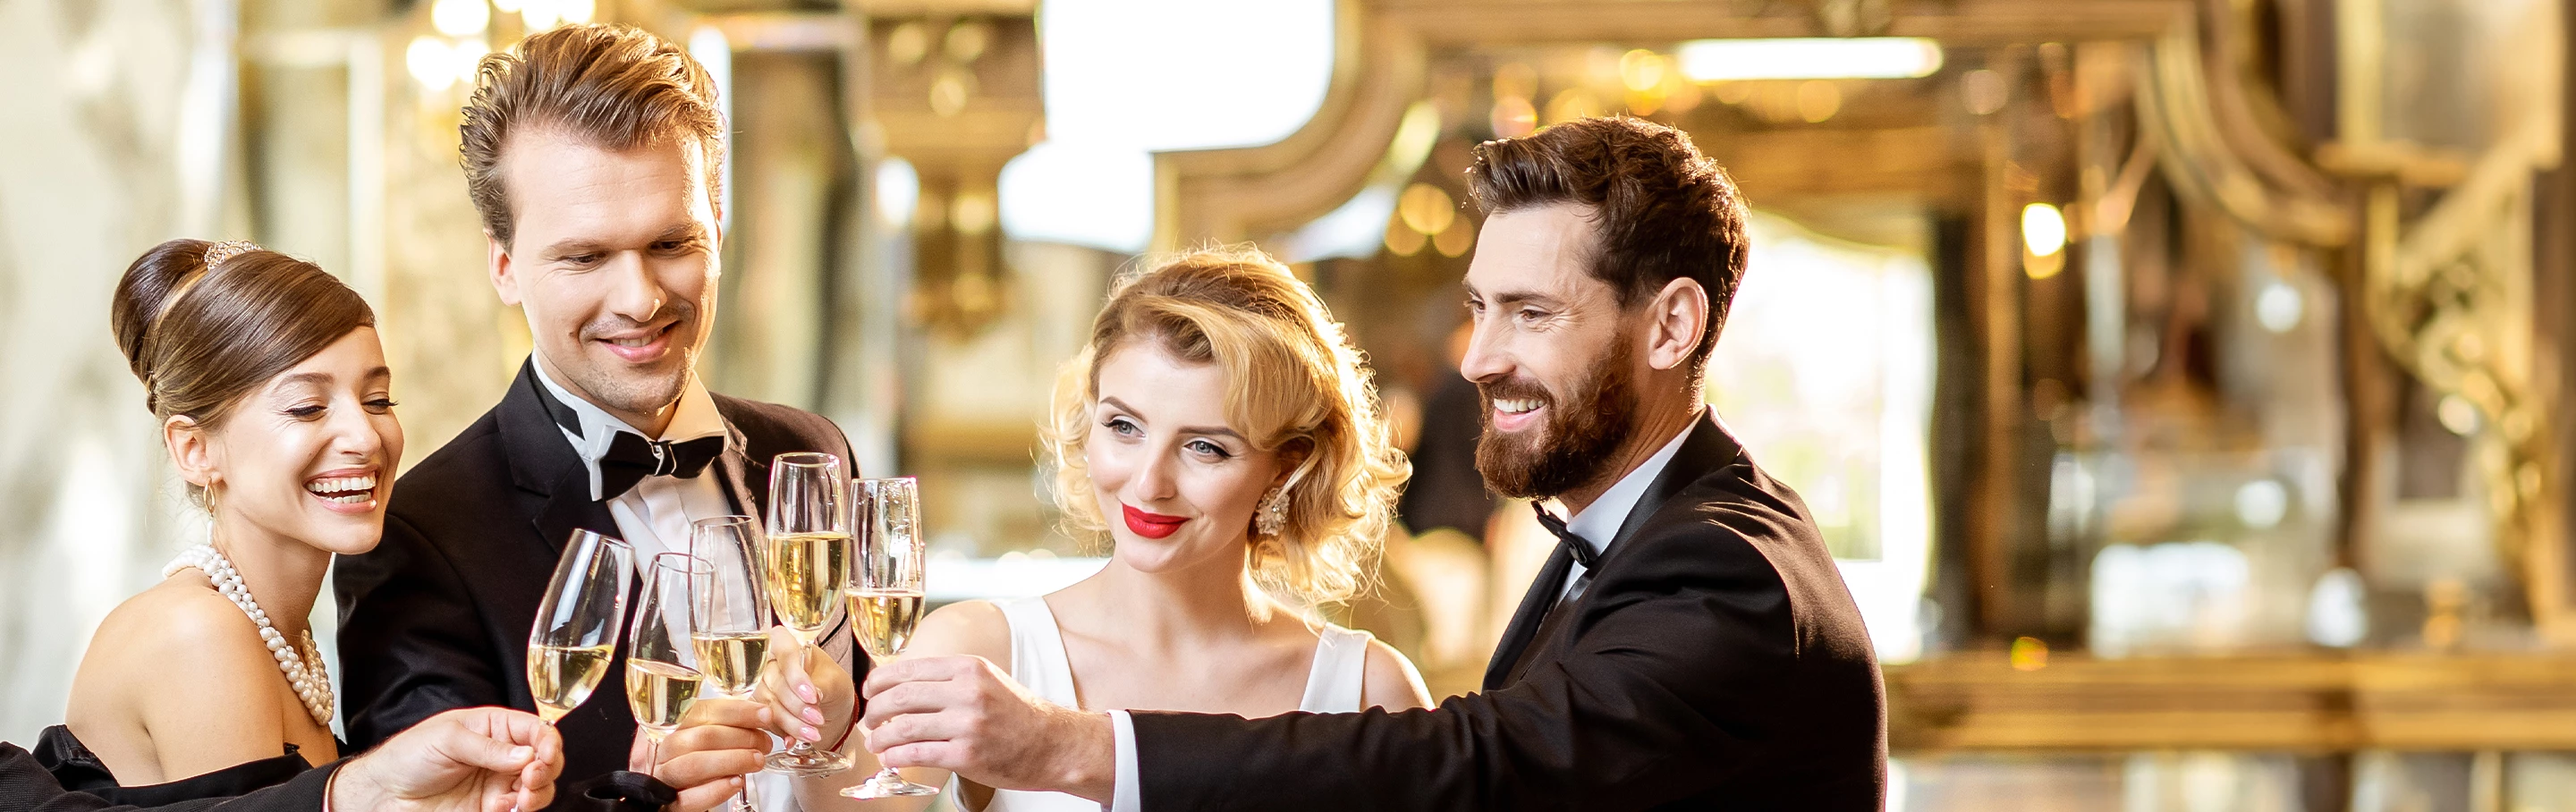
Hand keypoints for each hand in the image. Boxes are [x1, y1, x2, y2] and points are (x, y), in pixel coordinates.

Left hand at [330, 707, 561, 811]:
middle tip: (532, 777)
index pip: (534, 729)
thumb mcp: (447, 739)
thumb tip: (526, 755)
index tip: (545, 754)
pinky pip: (519, 808)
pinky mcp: (491, 807)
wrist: (383, 795)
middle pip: (544, 759)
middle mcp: (501, 754)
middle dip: (546, 768)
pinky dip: (518, 809)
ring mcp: (498, 782)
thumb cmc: (407, 757)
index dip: (547, 741)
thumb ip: (488, 747)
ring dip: (538, 792)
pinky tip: (500, 806)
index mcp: (493, 727)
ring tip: (522, 797)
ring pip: (538, 787)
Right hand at [652, 699, 773, 811]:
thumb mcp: (694, 738)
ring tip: (757, 761)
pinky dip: (715, 790)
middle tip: (764, 743)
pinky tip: (736, 783)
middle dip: (741, 737)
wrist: (663, 798)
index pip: (701, 711)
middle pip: (700, 737)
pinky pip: (688, 799)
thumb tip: (758, 715)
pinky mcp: (666, 806)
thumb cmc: (686, 761)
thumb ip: (717, 726)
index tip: (764, 715)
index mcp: (665, 727)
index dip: (737, 712)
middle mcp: (659, 751)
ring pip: (694, 765)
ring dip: (733, 760)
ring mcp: (660, 779)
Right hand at [754, 625, 854, 746]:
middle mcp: (768, 661)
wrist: (829, 710)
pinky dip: (783, 732)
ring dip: (791, 722)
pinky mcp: (757, 707)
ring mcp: (760, 685)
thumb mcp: (835, 681)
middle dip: (797, 705)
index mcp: (788, 643)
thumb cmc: (832, 686)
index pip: (784, 651)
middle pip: (774, 682)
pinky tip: (795, 740)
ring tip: (813, 734)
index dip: (795, 675)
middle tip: (818, 719)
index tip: (812, 696)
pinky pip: (764, 721)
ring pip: (768, 704)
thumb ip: (823, 684)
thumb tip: (813, 693)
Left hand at [859, 655, 1115, 802]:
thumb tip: (900, 684)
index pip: (908, 668)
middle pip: (900, 697)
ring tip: (876, 743)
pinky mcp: (967, 756)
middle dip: (875, 711)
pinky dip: (896, 757)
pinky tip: (891, 758)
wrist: (1054, 744)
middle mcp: (968, 692)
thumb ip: (948, 678)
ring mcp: (968, 724)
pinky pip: (917, 754)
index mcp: (969, 667)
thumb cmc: (1017, 713)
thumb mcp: (987, 679)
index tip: (869, 692)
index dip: (879, 681)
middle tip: (869, 721)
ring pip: (903, 727)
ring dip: (880, 738)